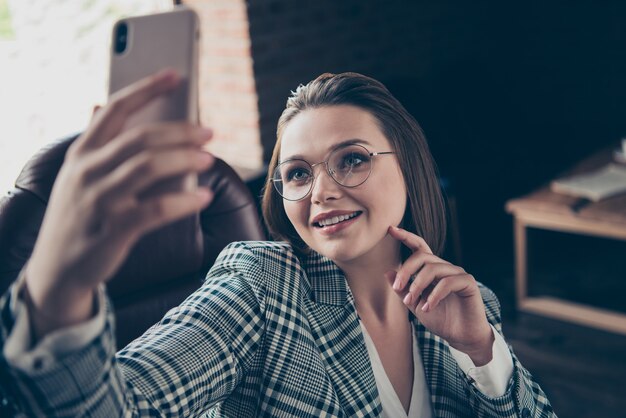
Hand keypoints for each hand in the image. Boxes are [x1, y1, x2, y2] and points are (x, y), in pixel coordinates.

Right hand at [25, 70, 214, 335]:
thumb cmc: (79, 217)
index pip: (115, 109)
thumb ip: (95, 144)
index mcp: (82, 152)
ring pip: (149, 166)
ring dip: (185, 159)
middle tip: (209, 132)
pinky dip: (185, 200)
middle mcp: (87, 170)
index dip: (147, 89)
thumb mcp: (78, 176)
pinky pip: (157, 208)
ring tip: (209, 159)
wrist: (57, 269)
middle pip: (142, 138)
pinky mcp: (114, 228)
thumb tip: (101, 107)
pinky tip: (204, 196)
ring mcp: (99, 199)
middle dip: (180, 131)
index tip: (175, 75)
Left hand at [386, 226, 493, 364]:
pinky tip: (427, 308)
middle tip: (398, 288)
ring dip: (417, 286)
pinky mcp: (468, 283)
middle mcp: (445, 268)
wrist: (461, 338)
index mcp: (432, 270)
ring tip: (412, 302)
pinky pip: (448, 282)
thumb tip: (387, 272)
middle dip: (406, 271)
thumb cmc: (441, 320)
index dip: (406, 237)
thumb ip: (402, 290)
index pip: (419, 247)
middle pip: (422, 256)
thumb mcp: (415, 305)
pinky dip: (434, 295)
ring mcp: (458, 274)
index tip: (390, 229)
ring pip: (433, 269)